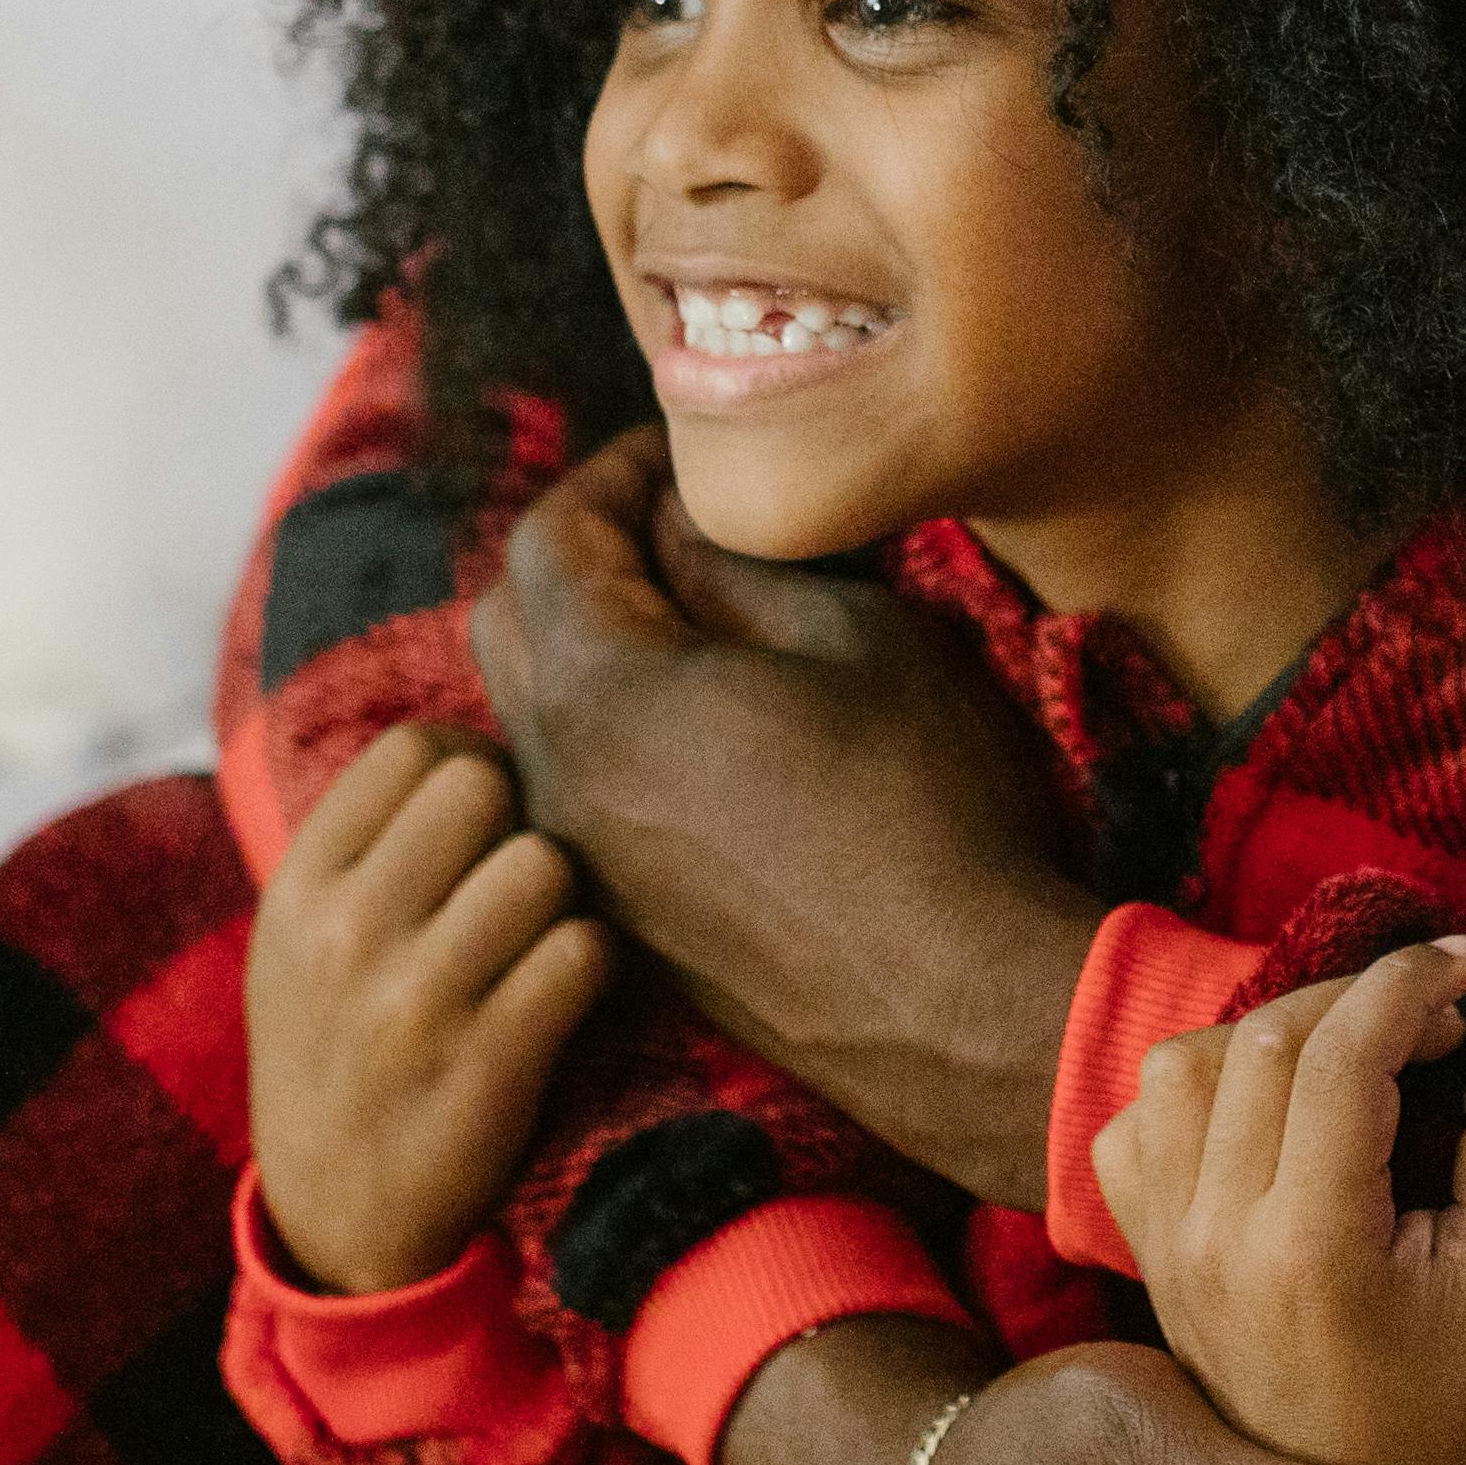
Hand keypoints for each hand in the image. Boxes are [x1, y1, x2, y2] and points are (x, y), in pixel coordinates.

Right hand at [243, 726, 612, 1295]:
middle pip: (484, 787)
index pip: (412, 750)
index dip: (467, 768)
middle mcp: (348, 934)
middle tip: (514, 882)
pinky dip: (594, 965)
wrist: (333, 1221)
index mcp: (298, 889)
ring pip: (544, 864)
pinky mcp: (490, 1066)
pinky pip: (584, 952)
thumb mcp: (298, 944)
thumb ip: (360, 847)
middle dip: (519, 823)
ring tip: (539, 940)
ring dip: (564, 898)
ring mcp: (417, 1002)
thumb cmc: (334, 1052)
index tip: (477, 824)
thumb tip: (467, 743)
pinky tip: (566, 993)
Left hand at [470, 429, 1098, 1207]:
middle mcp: (558, 779)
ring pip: (533, 715)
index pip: (548, 536)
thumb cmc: (928, 805)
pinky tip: (706, 732)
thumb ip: (739, 564)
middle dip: (577, 553)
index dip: (609, 473)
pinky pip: (575, 794)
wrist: (958, 1008)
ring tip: (692, 623)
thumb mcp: (857, 637)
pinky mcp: (621, 920)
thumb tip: (677, 527)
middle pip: (507, 621)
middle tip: (671, 527)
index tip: (678, 456)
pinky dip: (609, 734)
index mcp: (602, 692)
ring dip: (587, 647)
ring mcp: (583, 859)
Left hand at [1092, 938, 1465, 1464]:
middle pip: (1262, 1039)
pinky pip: (1140, 1125)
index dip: (1411, 983)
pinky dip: (1201, 1088)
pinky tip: (1272, 1113)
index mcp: (1311, 1243)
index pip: (1342, 1052)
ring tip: (1355, 1055)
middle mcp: (1216, 1233)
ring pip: (1185, 1065)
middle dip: (1355, 996)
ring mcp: (1167, 1244)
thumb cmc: (1453, 1405)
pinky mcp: (1148, 1254)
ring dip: (1272, 1031)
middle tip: (1435, 1014)